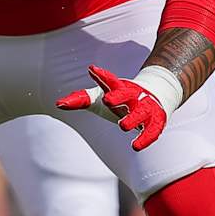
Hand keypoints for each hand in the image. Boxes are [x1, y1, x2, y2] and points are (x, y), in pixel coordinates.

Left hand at [56, 64, 181, 150]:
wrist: (156, 96)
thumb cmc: (121, 98)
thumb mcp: (100, 96)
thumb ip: (80, 99)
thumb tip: (58, 104)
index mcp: (120, 88)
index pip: (110, 81)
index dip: (102, 76)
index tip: (92, 69)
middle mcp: (134, 96)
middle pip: (126, 94)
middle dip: (118, 96)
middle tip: (108, 100)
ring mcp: (146, 108)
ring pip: (140, 113)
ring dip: (132, 119)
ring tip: (122, 126)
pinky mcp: (156, 122)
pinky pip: (152, 131)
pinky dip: (145, 138)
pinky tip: (135, 146)